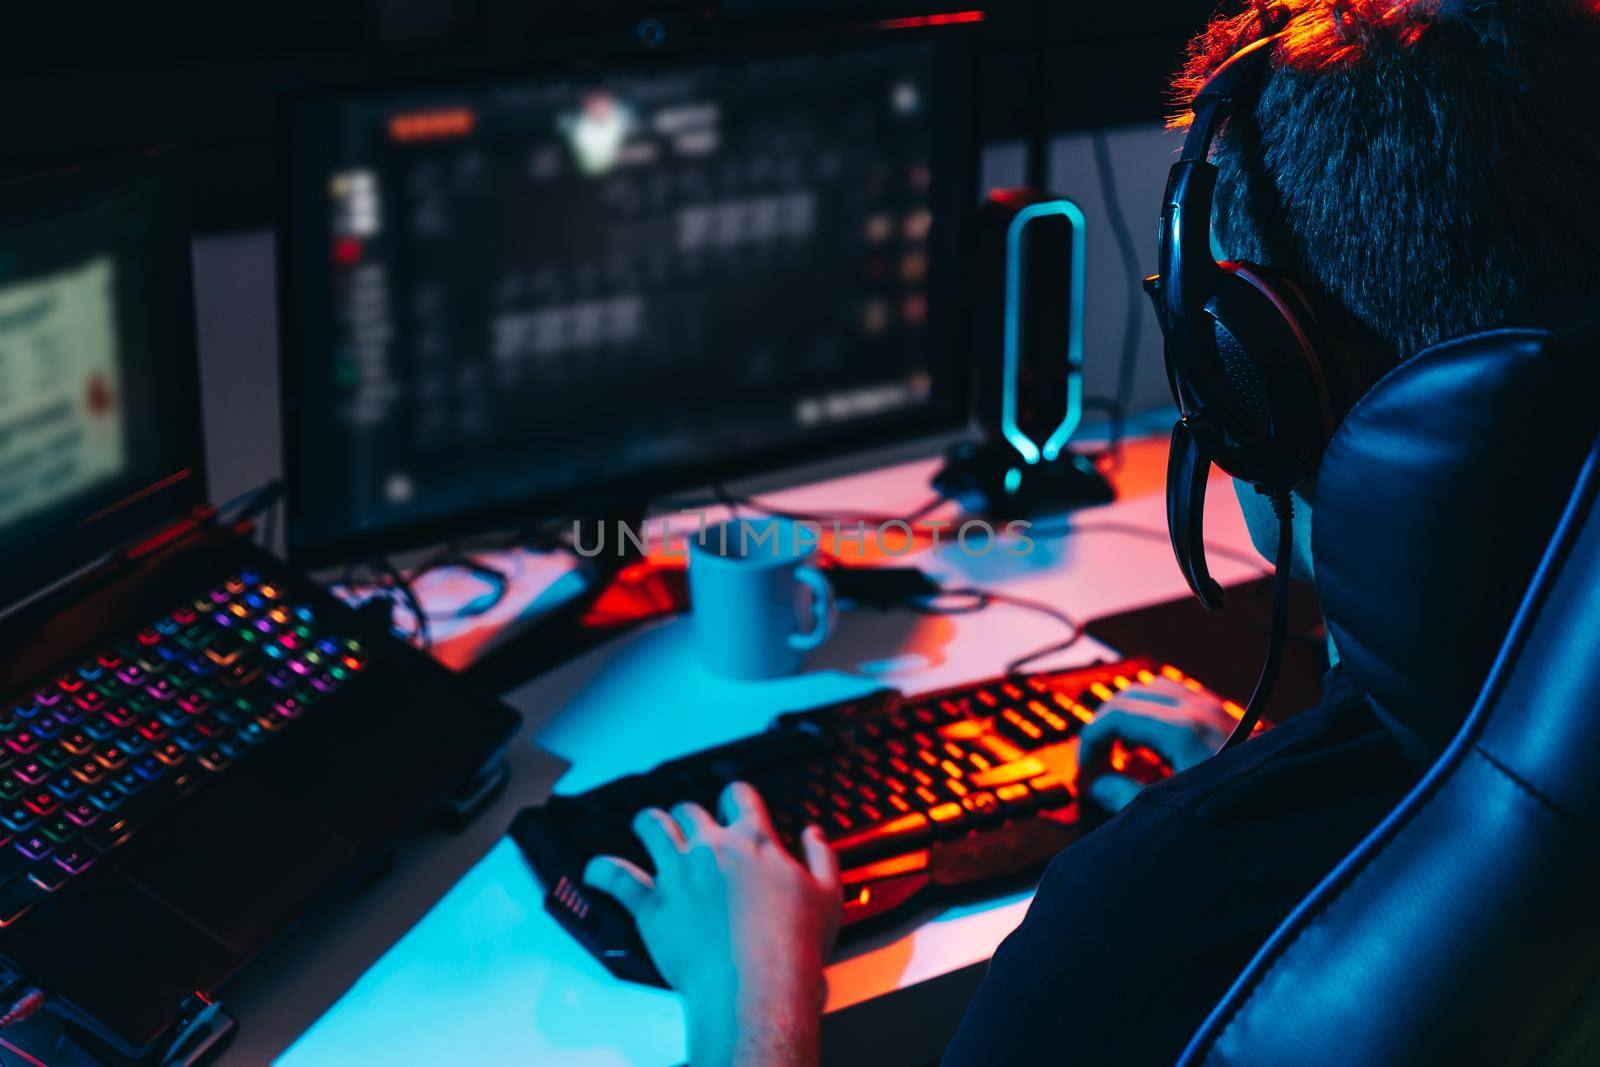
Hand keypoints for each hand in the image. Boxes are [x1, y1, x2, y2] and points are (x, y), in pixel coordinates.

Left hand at [584, 782, 840, 1066]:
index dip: (734, 796)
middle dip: (688, 814)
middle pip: (689, 809)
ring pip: (651, 826)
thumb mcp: (827, 895)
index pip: (738, 796)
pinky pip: (616, 877)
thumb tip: (814, 834)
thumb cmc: (793, 947)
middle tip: (689, 825)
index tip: (732, 803)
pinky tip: (593, 870)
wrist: (757, 989)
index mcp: (753, 841)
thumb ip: (822, 856)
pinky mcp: (651, 906)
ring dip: (647, 823)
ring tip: (645, 825)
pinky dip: (601, 870)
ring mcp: (677, 874)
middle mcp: (711, 848)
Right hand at [1077, 678, 1238, 813]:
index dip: (1090, 742)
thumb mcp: (1173, 811)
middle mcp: (1196, 710)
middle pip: (1127, 695)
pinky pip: (1175, 696)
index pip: (1114, 716)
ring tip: (1121, 750)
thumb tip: (1097, 785)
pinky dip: (1153, 711)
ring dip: (1127, 713)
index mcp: (1180, 730)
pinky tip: (1153, 743)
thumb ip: (1125, 796)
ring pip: (1151, 689)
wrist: (1298, 804)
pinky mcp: (1224, 714)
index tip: (1087, 772)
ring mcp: (1212, 707)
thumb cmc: (1241, 814)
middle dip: (1104, 726)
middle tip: (1097, 762)